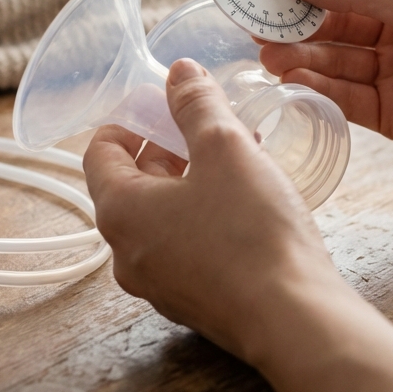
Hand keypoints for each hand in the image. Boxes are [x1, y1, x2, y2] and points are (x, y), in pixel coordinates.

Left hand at [82, 58, 341, 359]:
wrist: (293, 318)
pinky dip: (206, 219)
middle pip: (132, 184)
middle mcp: (127, 254)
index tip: (165, 103)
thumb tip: (179, 72)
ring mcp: (158, 284)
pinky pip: (186, 249)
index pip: (99, 151)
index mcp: (119, 212)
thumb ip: (197, 104)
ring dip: (192, 183)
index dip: (130, 119)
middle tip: (210, 128)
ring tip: (241, 161)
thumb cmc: (252, 232)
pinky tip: (249, 206)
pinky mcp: (193, 303)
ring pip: (163, 218)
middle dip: (170, 148)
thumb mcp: (225, 148)